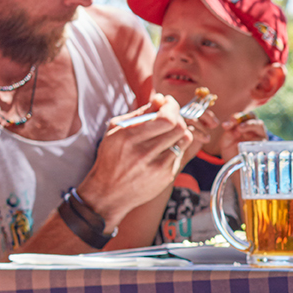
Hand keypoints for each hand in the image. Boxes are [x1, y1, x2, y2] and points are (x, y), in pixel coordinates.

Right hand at [78, 94, 194, 225]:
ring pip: (184, 140)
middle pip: (178, 127)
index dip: (172, 106)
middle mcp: (144, 153)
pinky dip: (175, 146)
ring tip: (169, 130)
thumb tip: (160, 99)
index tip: (168, 102)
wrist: (108, 193)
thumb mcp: (116, 130)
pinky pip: (180, 153)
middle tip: (170, 115)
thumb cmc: (112, 157)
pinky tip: (164, 147)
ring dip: (179, 130)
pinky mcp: (166, 177)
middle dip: (177, 116)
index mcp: (129, 137)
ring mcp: (157, 167)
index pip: (166, 118)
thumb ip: (140, 113)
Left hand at [207, 110, 268, 160]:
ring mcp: (260, 136)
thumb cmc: (231, 154)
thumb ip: (227, 135)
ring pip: (259, 124)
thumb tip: (233, 129)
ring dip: (249, 124)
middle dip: (243, 116)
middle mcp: (252, 129)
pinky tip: (247, 140)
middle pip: (252, 116)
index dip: (235, 117)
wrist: (237, 169)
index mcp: (243, 125)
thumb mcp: (226, 143)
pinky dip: (255, 137)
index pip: (241, 116)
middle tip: (233, 121)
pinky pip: (263, 137)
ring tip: (240, 128)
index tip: (227, 124)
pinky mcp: (265, 145)